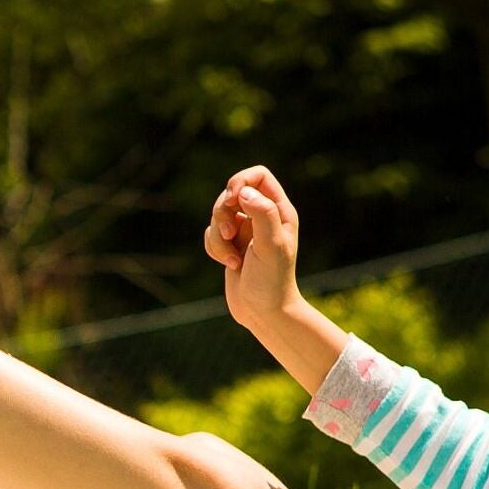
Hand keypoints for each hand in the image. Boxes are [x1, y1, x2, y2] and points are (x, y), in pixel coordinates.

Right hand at [205, 165, 304, 331]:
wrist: (264, 312)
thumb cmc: (272, 281)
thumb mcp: (271, 246)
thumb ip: (262, 214)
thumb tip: (243, 193)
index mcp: (278, 211)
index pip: (258, 176)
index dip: (241, 180)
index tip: (231, 198)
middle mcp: (262, 216)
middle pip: (231, 193)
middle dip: (222, 213)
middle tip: (230, 232)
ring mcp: (245, 231)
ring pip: (217, 215)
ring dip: (218, 237)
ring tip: (232, 259)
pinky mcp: (230, 245)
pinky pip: (210, 234)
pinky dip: (213, 249)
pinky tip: (229, 265)